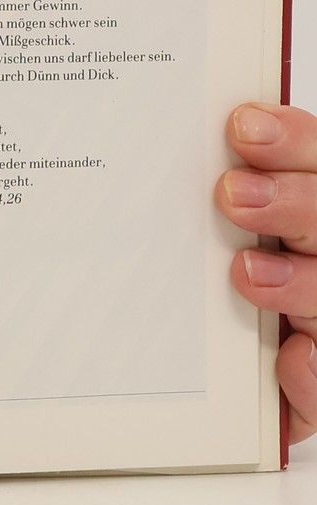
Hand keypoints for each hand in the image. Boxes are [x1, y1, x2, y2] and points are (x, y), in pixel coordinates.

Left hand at [219, 103, 316, 447]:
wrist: (232, 373)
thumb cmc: (200, 269)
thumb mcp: (199, 221)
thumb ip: (209, 186)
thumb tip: (205, 146)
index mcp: (297, 204)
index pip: (313, 157)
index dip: (291, 139)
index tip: (242, 125)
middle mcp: (315, 254)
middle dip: (292, 202)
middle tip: (232, 195)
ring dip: (300, 282)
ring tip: (248, 273)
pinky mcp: (315, 380)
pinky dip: (311, 372)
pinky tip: (291, 355)